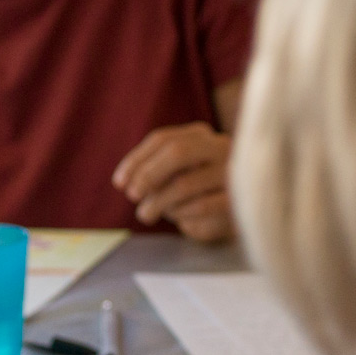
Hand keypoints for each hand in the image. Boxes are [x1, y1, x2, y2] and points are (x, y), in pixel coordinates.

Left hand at [113, 123, 234, 242]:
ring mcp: (232, 171)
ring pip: (185, 184)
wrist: (236, 214)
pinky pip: (199, 207)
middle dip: (148, 174)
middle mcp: (219, 146)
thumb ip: (153, 172)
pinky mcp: (236, 199)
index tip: (119, 183)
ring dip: (159, 202)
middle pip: (177, 152)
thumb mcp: (173, 176)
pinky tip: (177, 220)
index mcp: (200, 135)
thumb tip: (128, 182)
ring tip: (145, 214)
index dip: (136, 160)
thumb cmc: (196, 191)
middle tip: (132, 195)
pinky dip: (181, 215)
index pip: (162, 139)